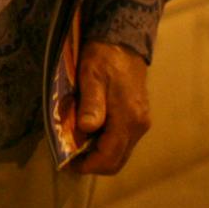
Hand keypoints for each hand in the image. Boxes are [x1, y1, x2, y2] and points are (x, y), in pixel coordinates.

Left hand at [69, 39, 150, 174]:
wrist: (123, 42)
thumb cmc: (104, 57)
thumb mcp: (91, 75)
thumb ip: (91, 103)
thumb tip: (87, 129)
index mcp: (128, 117)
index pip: (110, 156)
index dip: (88, 165)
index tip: (68, 164)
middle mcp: (138, 125)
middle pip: (117, 160)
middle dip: (93, 164)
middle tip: (69, 159)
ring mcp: (140, 122)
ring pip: (120, 152)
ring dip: (99, 155)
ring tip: (76, 146)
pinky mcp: (138, 118)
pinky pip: (122, 142)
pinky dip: (105, 145)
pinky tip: (89, 134)